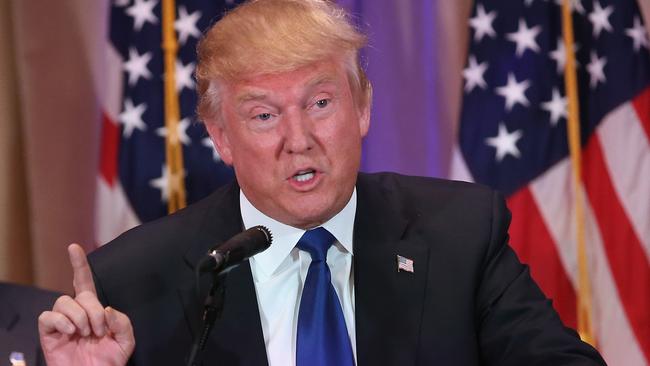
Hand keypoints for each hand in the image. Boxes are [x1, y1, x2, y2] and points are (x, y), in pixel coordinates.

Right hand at [39, 244, 134, 365]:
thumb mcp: (125, 341)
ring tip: (85, 333)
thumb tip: (106, 309)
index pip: (85, 283)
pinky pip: (48, 317)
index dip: (79, 265)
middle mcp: (76, 314)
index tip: (74, 247)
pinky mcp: (49, 334)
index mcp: (94, 311)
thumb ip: (123, 322)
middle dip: (93, 310)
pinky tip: (71, 332)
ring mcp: (62, 324)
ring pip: (63, 302)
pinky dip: (62, 322)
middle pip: (80, 294)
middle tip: (99, 330)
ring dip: (79, 316)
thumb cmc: (108, 362)